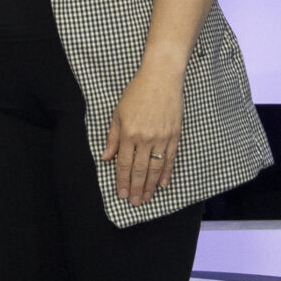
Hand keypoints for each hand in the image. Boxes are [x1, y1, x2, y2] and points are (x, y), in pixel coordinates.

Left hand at [102, 58, 182, 204]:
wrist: (161, 78)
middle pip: (139, 170)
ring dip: (149, 185)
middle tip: (134, 203)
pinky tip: (162, 184)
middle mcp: (145, 138)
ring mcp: (161, 138)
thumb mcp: (118, 113)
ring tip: (146, 198)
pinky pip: (169, 159)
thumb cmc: (137, 92)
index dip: (122, 181)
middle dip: (135, 188)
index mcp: (128, 133)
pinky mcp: (174, 135)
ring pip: (154, 168)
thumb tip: (106, 157)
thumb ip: (113, 137)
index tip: (121, 194)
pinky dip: (166, 173)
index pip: (123, 164)